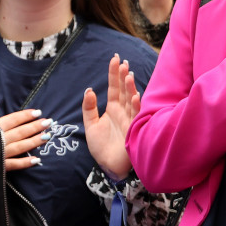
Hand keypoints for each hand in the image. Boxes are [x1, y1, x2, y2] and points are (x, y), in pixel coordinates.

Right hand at [0, 99, 50, 171]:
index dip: (25, 115)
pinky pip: (15, 165)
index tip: (37, 112)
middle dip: (35, 126)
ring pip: (21, 147)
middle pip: (21, 132)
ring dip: (34, 141)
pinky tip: (36, 160)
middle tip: (48, 122)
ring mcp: (0, 154)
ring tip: (46, 136)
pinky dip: (25, 162)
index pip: (13, 119)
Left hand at [81, 54, 139, 177]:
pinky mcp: (134, 129)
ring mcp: (129, 119)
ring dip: (130, 88)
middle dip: (123, 76)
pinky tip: (136, 95)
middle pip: (123, 90)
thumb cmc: (101, 147)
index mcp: (112, 109)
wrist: (109, 166)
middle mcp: (123, 111)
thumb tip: (89, 90)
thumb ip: (89, 108)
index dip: (114, 74)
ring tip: (128, 75)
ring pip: (131, 100)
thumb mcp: (90, 125)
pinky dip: (136, 106)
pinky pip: (136, 115)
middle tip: (123, 62)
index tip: (115, 59)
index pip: (113, 87)